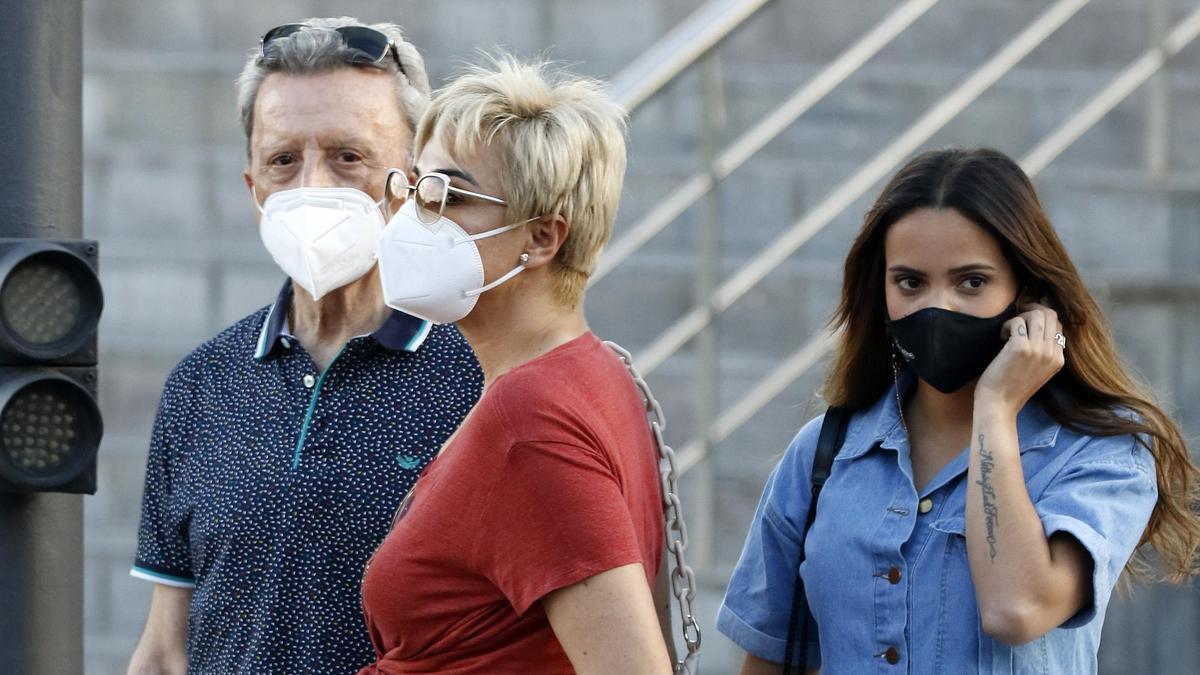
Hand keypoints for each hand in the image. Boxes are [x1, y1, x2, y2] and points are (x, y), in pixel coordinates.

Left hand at [975, 301, 1064, 416]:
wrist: (999, 405)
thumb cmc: (1012, 388)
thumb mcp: (1038, 371)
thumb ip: (1043, 353)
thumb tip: (1037, 328)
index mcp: (1059, 359)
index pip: (1058, 325)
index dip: (1042, 319)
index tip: (1026, 323)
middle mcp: (1052, 353)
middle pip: (1051, 315)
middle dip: (1032, 311)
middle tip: (1017, 319)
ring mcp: (1038, 350)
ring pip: (1037, 315)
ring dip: (1020, 317)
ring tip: (1009, 331)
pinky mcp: (1020, 348)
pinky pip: (1017, 322)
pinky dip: (1007, 325)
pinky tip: (1001, 336)